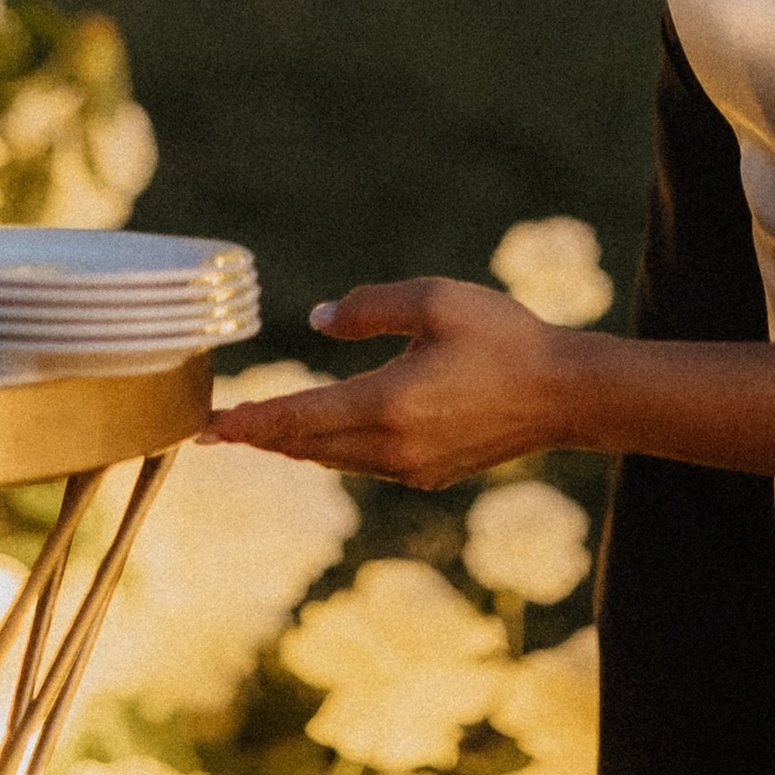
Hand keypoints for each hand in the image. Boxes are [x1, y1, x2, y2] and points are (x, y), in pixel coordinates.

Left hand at [201, 281, 587, 488]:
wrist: (564, 394)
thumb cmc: (503, 336)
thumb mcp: (435, 300)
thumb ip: (371, 307)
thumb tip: (320, 320)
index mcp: (389, 403)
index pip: (300, 418)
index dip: (251, 421)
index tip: (210, 427)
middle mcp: (393, 446)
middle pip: (307, 446)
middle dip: (261, 434)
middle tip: (217, 428)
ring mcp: (411, 468)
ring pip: (333, 459)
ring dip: (295, 443)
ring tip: (259, 427)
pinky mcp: (428, 475)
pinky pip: (362, 465)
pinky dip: (331, 449)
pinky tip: (322, 433)